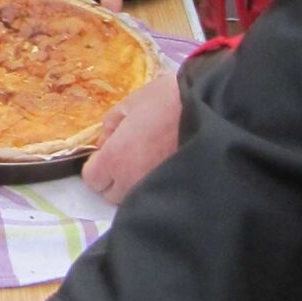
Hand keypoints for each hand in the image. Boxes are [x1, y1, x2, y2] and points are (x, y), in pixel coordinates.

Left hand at [81, 68, 181, 201]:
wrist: (210, 108)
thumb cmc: (167, 100)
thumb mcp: (131, 103)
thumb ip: (110, 125)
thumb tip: (106, 142)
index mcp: (115, 159)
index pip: (91, 179)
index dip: (97, 166)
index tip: (108, 154)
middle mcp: (131, 182)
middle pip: (110, 195)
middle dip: (113, 179)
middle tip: (127, 158)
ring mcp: (154, 189)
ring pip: (133, 200)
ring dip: (133, 186)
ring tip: (146, 165)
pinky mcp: (175, 191)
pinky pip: (156, 195)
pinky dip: (154, 187)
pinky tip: (162, 169)